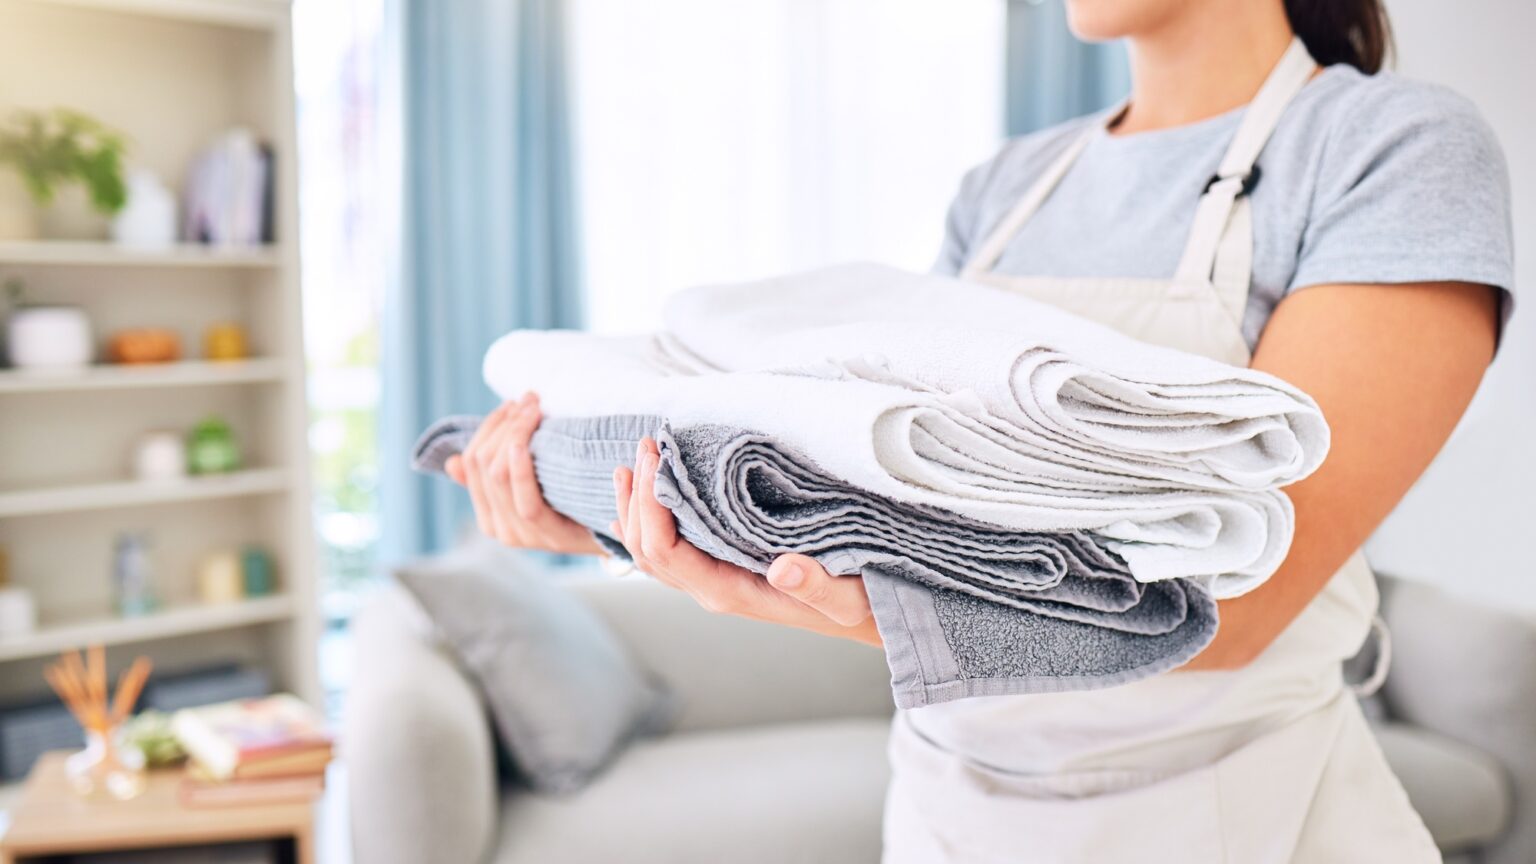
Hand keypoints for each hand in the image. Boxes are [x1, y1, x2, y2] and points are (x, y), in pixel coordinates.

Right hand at [445, 392, 605, 555]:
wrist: (615, 536)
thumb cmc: (572, 504)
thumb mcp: (532, 486)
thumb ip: (497, 474)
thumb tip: (452, 463)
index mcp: (488, 515)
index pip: (471, 463)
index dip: (488, 428)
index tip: (513, 403)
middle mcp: (498, 529)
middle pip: (483, 464)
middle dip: (504, 425)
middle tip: (529, 400)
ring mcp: (521, 535)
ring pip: (499, 476)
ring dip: (514, 434)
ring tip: (533, 409)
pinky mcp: (548, 537)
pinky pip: (526, 501)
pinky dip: (521, 469)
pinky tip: (522, 445)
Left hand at [612, 436, 881, 646]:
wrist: (865, 617)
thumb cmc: (857, 602)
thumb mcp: (848, 597)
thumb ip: (817, 585)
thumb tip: (785, 567)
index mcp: (731, 592)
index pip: (668, 552)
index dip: (651, 507)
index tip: (657, 460)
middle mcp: (712, 590)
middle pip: (648, 550)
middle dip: (638, 498)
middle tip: (647, 445)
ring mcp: (712, 582)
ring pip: (650, 552)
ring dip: (635, 508)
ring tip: (632, 464)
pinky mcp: (719, 570)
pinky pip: (668, 551)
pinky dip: (647, 521)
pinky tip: (643, 496)